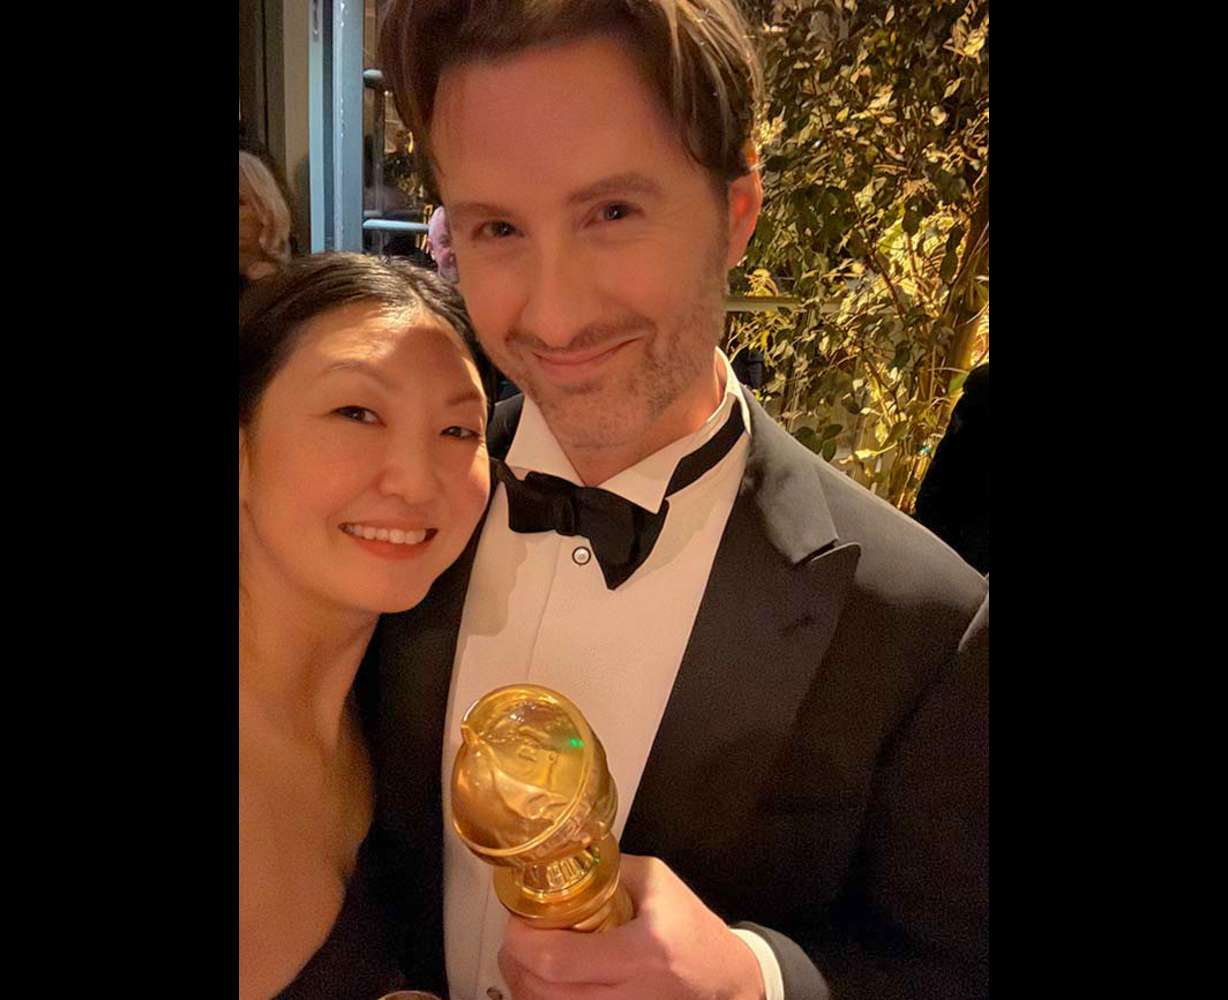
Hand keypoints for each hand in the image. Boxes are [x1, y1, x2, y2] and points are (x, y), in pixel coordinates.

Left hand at [497, 853, 765, 999]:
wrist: (725, 981)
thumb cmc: (692, 929)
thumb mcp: (657, 882)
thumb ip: (607, 870)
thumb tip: (560, 862)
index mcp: (641, 953)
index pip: (557, 961)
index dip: (523, 942)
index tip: (518, 920)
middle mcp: (630, 995)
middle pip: (543, 993)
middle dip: (515, 962)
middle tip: (517, 936)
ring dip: (525, 985)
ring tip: (527, 959)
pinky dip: (545, 998)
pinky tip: (547, 981)